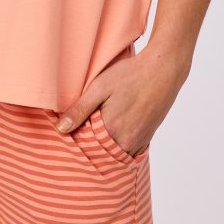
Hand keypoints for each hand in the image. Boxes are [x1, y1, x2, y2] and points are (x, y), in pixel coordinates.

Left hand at [54, 43, 190, 156]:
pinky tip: (113, 134)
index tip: (67, 134)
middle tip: (80, 132)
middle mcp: (128, 142)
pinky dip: (119, 147)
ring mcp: (140, 141)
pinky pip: (129, 151)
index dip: (76, 140)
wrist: (163, 69)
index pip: (86, 148)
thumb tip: (60, 129)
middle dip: (90, 147)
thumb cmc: (130, 74)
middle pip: (101, 154)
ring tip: (95, 132)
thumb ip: (80, 110)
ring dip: (105, 148)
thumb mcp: (100, 87)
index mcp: (112, 130)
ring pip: (116, 154)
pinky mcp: (148, 138)